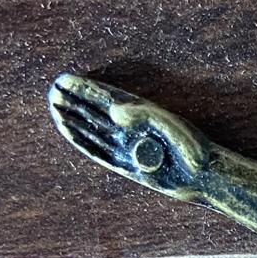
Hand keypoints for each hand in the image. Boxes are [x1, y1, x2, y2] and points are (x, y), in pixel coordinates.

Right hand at [47, 73, 211, 199]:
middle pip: (96, 113)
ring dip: (74, 120)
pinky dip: (83, 141)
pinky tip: (68, 131)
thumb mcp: (172, 127)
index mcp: (142, 116)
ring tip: (55, 107)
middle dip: (75, 102)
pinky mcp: (126, 165)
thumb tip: (115, 109)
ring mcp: (128, 147)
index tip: (66, 79)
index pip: (107, 99)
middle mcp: (132, 130)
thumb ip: (145, 115)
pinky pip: (98, 151)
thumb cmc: (193, 149)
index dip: (86, 90)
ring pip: (94, 131)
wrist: (203, 177)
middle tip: (53, 91)